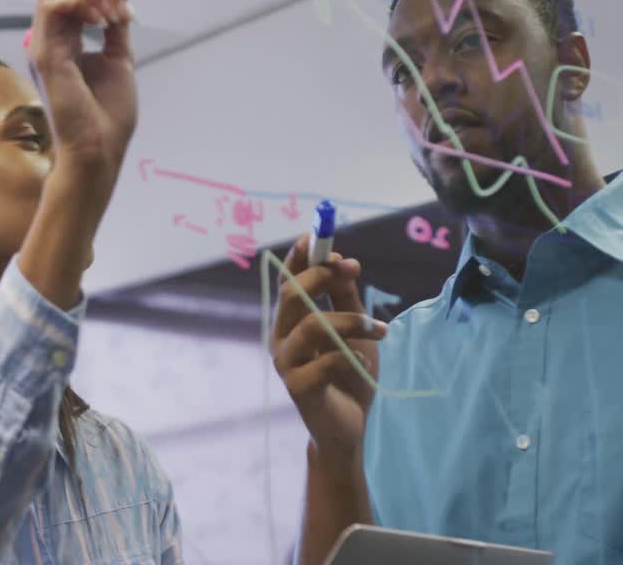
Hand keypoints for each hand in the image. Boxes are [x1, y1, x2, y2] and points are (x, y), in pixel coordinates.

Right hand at [27, 0, 137, 177]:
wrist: (99, 149)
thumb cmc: (107, 117)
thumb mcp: (119, 60)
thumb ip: (115, 31)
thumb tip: (122, 2)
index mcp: (66, 41)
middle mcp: (51, 39)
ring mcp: (44, 45)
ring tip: (117, 14)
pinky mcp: (44, 54)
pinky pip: (52, 8)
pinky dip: (82, 3)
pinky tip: (106, 22)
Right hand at [271, 234, 385, 465]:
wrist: (349, 428)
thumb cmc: (349, 376)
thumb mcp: (355, 330)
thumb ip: (345, 299)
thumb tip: (343, 261)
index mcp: (291, 321)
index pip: (288, 280)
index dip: (299, 256)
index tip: (316, 235)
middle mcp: (282, 337)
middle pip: (292, 295)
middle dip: (321, 275)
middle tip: (352, 267)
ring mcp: (286, 362)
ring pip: (312, 325)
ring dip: (350, 320)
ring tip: (380, 329)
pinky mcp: (298, 387)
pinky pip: (324, 361)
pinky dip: (352, 356)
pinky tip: (367, 362)